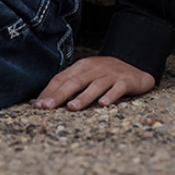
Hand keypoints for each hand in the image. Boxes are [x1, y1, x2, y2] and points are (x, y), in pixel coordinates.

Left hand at [33, 55, 154, 110]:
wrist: (135, 67)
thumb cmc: (105, 74)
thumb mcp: (87, 74)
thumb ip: (70, 83)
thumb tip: (47, 99)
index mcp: (82, 67)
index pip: (62, 78)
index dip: (50, 91)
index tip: (39, 104)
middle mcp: (94, 69)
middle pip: (75, 81)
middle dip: (60, 94)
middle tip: (48, 106)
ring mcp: (110, 75)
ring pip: (95, 86)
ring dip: (83, 97)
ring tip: (73, 107)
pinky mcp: (125, 81)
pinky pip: (117, 89)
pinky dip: (110, 96)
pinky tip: (103, 104)